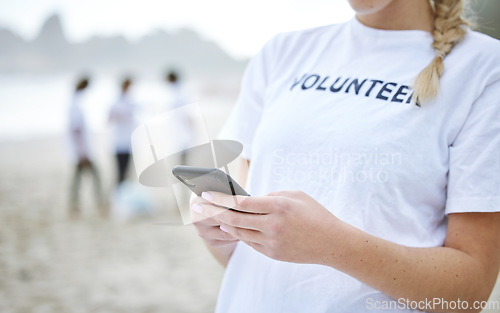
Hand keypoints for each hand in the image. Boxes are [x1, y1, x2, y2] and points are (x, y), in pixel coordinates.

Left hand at [194, 190, 341, 263]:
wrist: (332, 243)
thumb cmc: (315, 214)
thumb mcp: (295, 195)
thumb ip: (271, 196)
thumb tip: (250, 201)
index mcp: (278, 207)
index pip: (241, 203)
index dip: (221, 199)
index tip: (206, 193)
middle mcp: (272, 226)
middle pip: (234, 219)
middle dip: (212, 212)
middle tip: (198, 206)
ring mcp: (271, 242)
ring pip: (239, 233)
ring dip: (223, 223)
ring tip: (211, 215)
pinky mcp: (272, 254)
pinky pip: (249, 242)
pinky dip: (238, 233)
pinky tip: (229, 226)